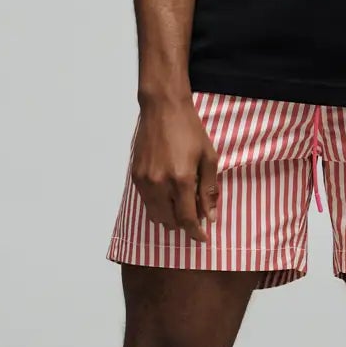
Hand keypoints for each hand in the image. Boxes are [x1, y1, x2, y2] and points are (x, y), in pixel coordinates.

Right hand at [131, 96, 218, 240]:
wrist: (162, 108)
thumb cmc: (189, 130)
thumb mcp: (208, 158)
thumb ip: (209, 189)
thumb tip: (210, 216)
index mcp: (181, 179)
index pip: (187, 219)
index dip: (195, 232)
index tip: (203, 238)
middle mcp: (159, 183)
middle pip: (169, 221)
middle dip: (184, 225)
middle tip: (195, 218)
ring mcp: (144, 180)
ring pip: (155, 215)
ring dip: (169, 218)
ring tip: (181, 208)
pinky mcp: (135, 175)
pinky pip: (146, 202)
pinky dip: (158, 206)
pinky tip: (168, 196)